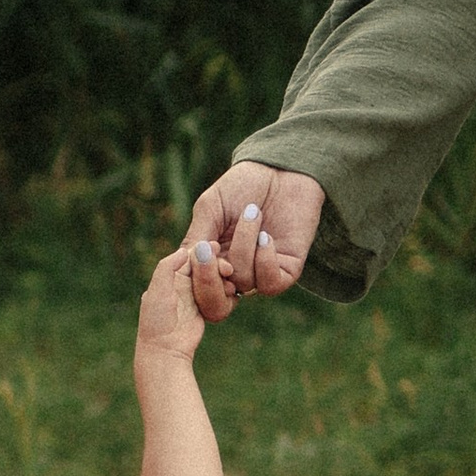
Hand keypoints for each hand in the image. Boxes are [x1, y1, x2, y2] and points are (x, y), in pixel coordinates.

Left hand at [142, 242, 220, 362]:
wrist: (165, 350)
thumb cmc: (157, 321)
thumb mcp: (157, 291)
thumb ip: (166, 268)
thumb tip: (184, 250)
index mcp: (169, 277)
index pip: (189, 256)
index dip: (203, 251)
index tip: (217, 248)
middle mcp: (181, 284)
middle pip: (204, 265)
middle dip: (216, 264)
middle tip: (228, 268)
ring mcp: (193, 296)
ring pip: (213, 278)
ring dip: (223, 277)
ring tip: (230, 284)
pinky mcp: (204, 308)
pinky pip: (218, 292)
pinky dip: (225, 289)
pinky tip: (231, 292)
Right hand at [182, 162, 325, 318]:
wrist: (281, 169)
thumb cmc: (241, 186)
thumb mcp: (209, 209)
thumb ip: (196, 238)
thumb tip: (188, 266)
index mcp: (210, 262)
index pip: (195, 293)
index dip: (195, 280)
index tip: (199, 249)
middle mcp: (234, 274)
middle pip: (216, 306)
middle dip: (210, 282)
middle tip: (212, 248)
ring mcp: (260, 274)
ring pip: (242, 282)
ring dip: (244, 244)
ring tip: (252, 212)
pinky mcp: (287, 270)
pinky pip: (270, 284)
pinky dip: (264, 260)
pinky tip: (266, 236)